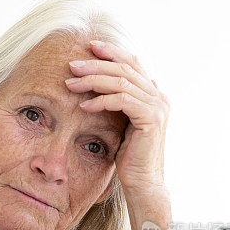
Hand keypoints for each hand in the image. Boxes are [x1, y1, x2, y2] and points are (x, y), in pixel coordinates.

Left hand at [65, 39, 169, 195]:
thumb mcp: (123, 124)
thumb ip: (121, 103)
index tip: (89, 46)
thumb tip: (108, 88)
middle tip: (72, 65)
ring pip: (121, 82)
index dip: (112, 52)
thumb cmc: (129, 157)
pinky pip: (121, 100)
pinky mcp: (151, 119)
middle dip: (96, 64)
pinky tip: (83, 106)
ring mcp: (157, 106)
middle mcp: (159, 96)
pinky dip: (100, 101)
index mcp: (154, 94)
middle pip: (125, 68)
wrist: (143, 183)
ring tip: (70, 84)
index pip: (133, 63)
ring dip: (92, 81)